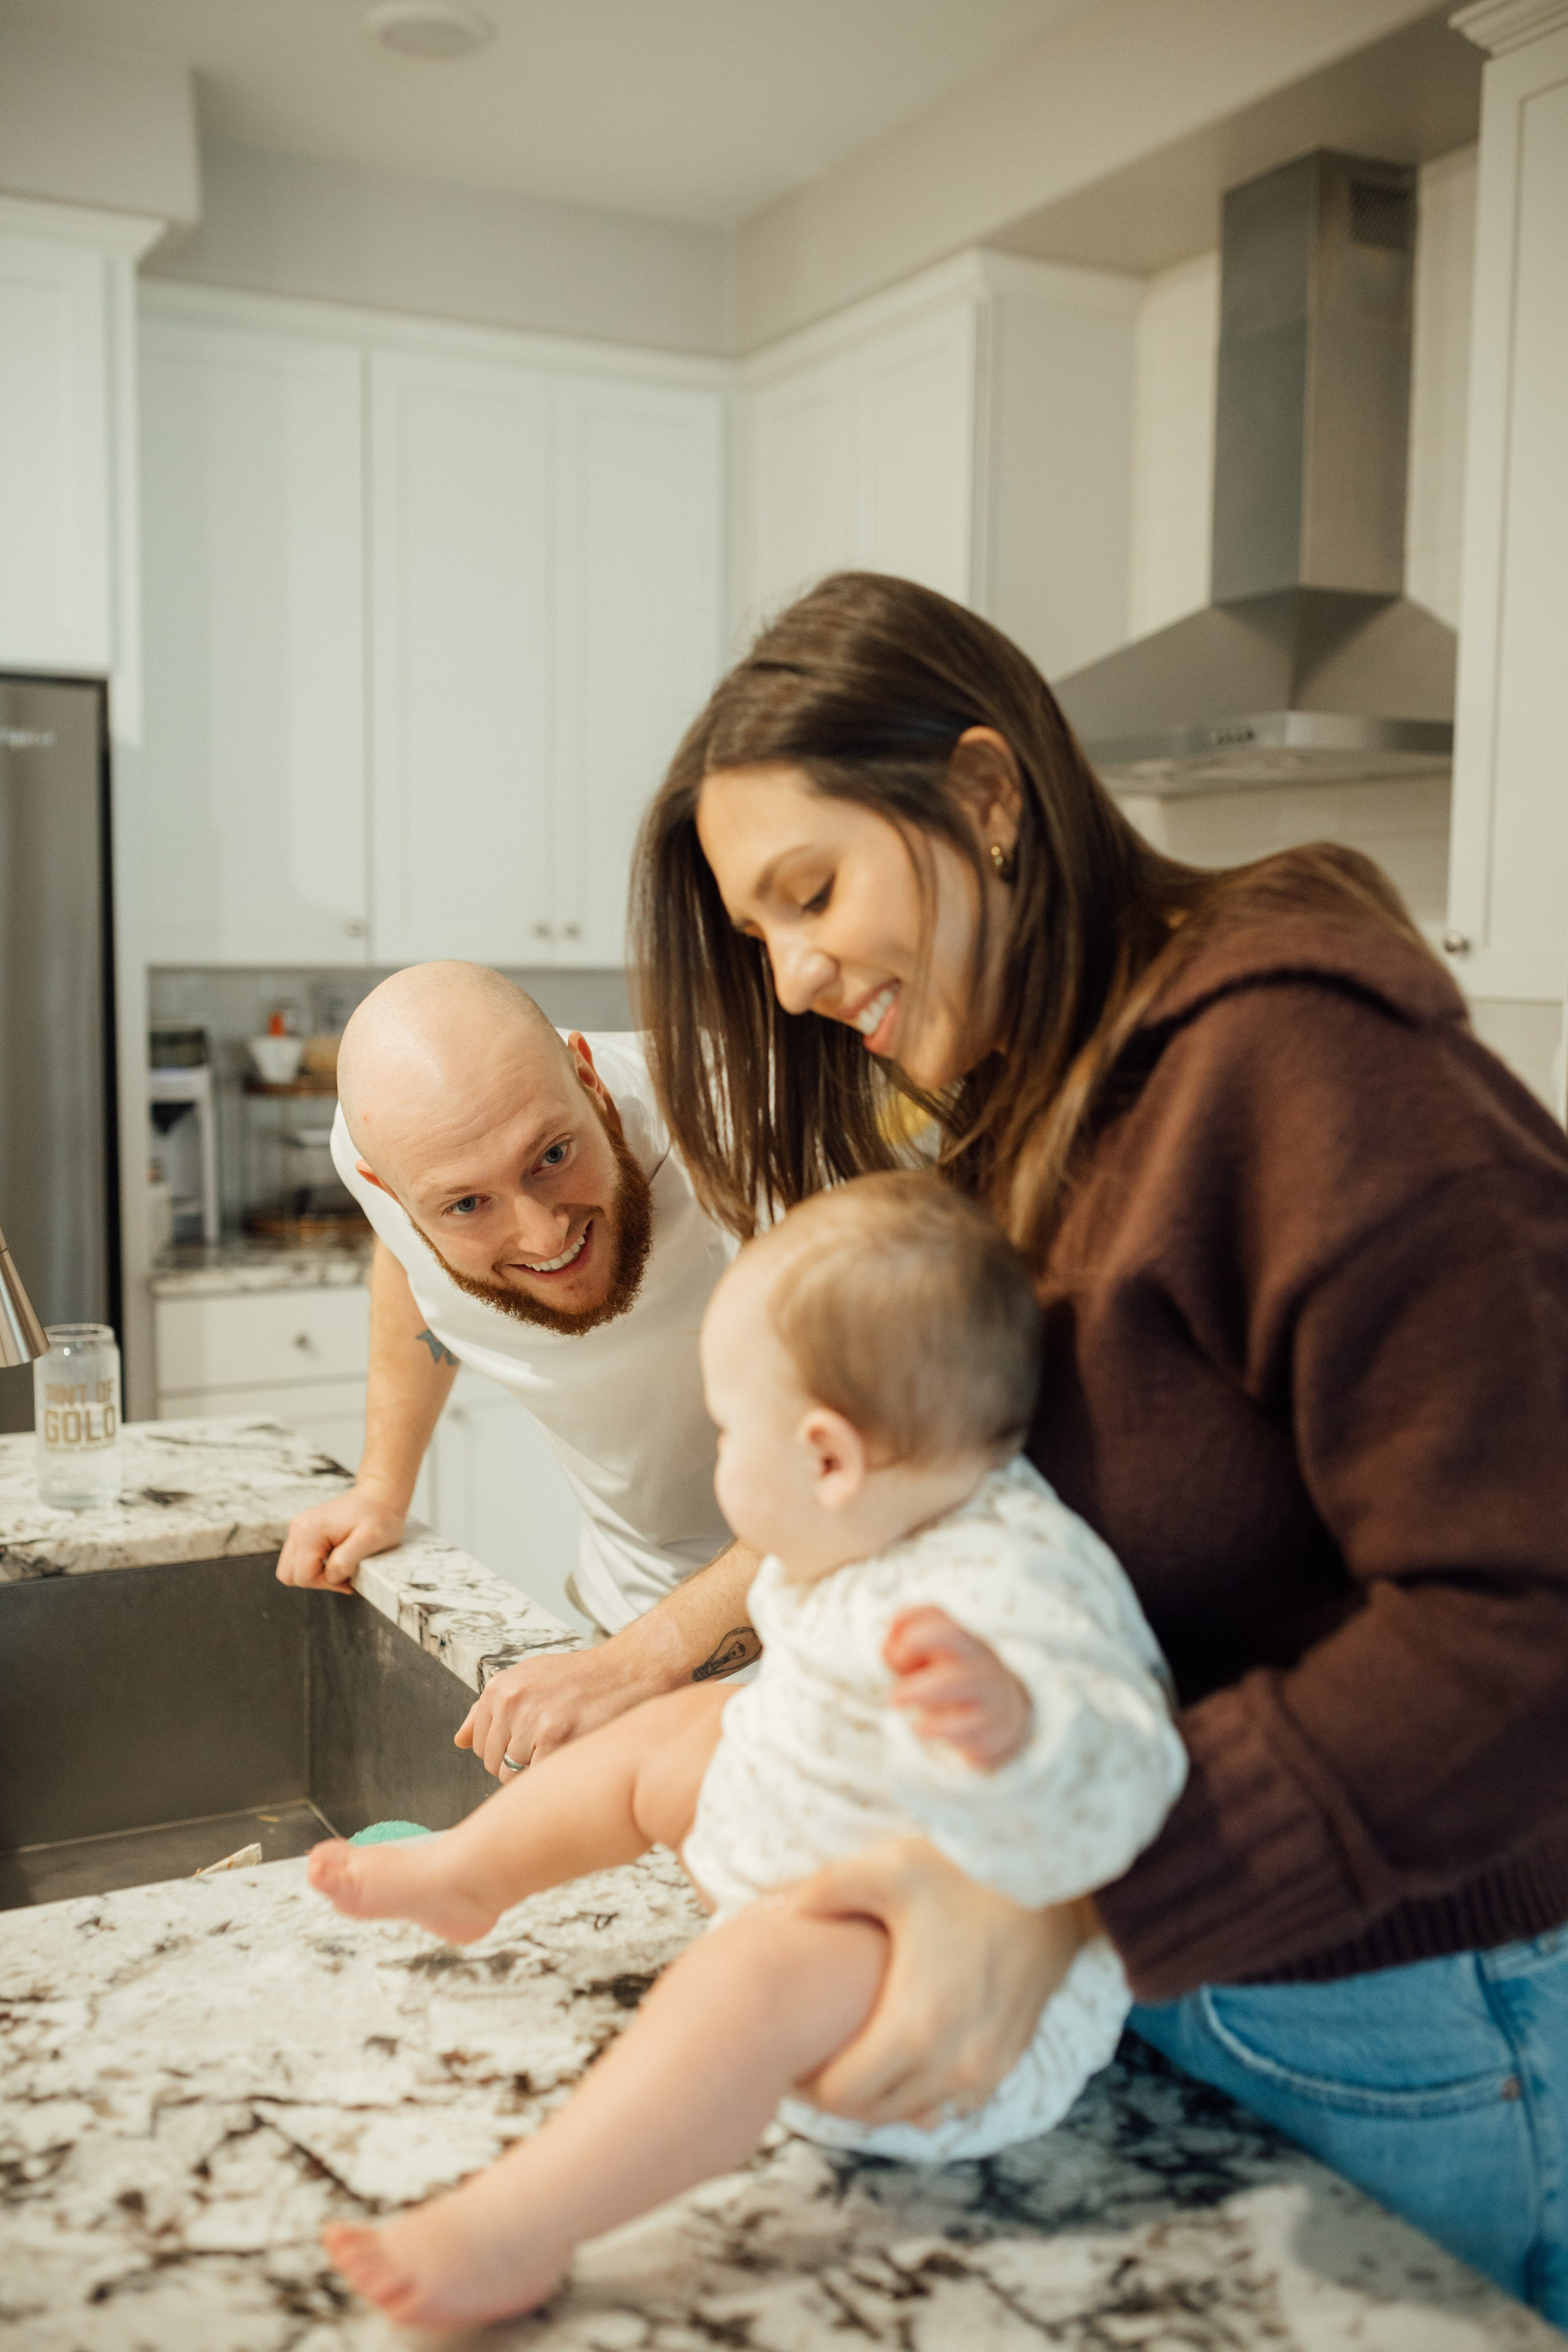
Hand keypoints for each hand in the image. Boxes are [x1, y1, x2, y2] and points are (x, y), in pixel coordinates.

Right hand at [275, 1485, 406, 1593]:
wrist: (380, 1493)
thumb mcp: (370, 1539)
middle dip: (316, 1581)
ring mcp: (299, 1528)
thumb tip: (331, 1576)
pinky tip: (336, 1558)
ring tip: (340, 1567)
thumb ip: (346, 1560)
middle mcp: (298, 1528)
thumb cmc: (379, 1514)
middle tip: (342, 1575)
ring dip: (314, 1574)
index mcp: (309, 1531)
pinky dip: (315, 1565)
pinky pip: (300, 1559)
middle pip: (289, 1574)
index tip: (348, 1579)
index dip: (326, 1584)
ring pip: (292, 1568)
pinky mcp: (305, 1531)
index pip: (303, 1576)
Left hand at [457, 1642, 653, 1775]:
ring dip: (538, 1771)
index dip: (505, 1751)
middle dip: (519, 1764)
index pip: (478, 1746)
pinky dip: (553, 1775)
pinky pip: (537, 1779)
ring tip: (564, 1746)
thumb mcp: (528, 1679)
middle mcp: (511, 1702)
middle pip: (493, 1764)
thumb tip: (459, 1741)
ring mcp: (533, 1721)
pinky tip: (572, 1754)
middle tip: (552, 1745)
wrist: (629, 1671)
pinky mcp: (557, 1740)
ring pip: (514, 1776)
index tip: (531, 1742)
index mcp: (500, 1688)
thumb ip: (489, 1710)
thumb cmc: (581, 1678)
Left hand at [786, 1835, 1095, 2126]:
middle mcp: (953, 2063)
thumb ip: (825, 1891)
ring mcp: (987, 2068)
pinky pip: (954, 2102)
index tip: (796, 2050)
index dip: (808, 2081)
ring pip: (914, 2111)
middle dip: (840, 2090)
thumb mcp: (888, 1867)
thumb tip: (780, 1912)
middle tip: (819, 2049)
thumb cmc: (968, 1870)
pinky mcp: (1010, 2060)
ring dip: (883, 2093)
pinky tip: (909, 2051)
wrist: (1055, 1878)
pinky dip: (925, 2090)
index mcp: (914, 2026)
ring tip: (859, 2049)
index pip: (841, 2096)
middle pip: (874, 2112)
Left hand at [884, 1606, 1031, 1768]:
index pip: (933, 1613)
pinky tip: (920, 1727)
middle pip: (949, 1634)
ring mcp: (986, 1690)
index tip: (889, 1644)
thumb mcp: (929, 1666)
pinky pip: (964, 1724)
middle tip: (895, 1663)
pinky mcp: (989, 1725)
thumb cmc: (953, 1687)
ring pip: (958, 1679)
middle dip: (915, 1642)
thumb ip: (902, 1654)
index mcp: (958, 1638)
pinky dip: (937, 1726)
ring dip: (919, 1689)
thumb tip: (886, 1649)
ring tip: (895, 1700)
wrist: (1002, 1719)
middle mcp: (975, 1658)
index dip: (905, 1621)